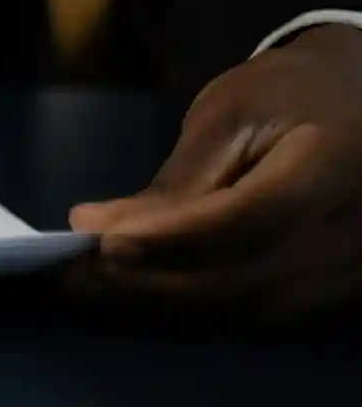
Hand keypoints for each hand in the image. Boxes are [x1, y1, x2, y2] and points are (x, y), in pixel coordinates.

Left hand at [69, 25, 361, 314]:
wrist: (358, 101)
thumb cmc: (287, 94)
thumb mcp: (230, 114)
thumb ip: (177, 180)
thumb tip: (102, 230)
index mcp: (328, 170)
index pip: (244, 220)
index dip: (169, 238)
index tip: (98, 241)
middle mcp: (348, 234)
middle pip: (240, 278)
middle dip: (149, 279)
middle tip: (72, 272)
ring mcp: (347, 270)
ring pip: (244, 307)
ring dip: (162, 301)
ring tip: (91, 284)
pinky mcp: (332, 290)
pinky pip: (256, 312)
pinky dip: (192, 306)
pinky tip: (139, 290)